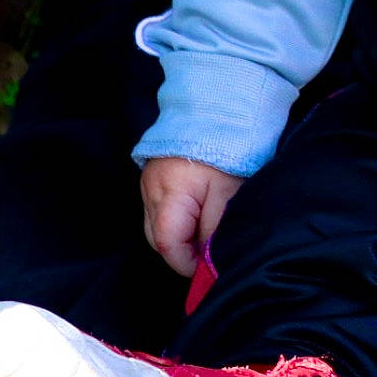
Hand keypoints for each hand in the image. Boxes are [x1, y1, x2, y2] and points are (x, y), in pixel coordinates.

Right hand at [140, 157, 244, 277]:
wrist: (215, 108)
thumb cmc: (225, 148)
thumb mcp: (228, 192)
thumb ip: (215, 228)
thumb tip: (207, 258)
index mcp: (168, 195)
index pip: (167, 244)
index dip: (187, 263)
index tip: (207, 267)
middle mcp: (151, 191)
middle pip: (158, 238)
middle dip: (182, 251)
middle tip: (209, 251)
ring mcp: (148, 184)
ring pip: (158, 226)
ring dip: (179, 235)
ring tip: (206, 230)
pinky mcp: (153, 178)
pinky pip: (160, 210)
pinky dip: (176, 219)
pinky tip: (197, 214)